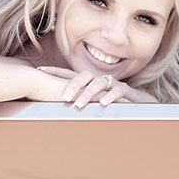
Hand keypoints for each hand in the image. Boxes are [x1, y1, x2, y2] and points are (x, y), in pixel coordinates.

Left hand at [36, 67, 154, 107]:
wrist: (138, 102)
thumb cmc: (111, 102)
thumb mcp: (92, 100)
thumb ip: (77, 100)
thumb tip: (55, 108)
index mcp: (89, 81)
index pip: (70, 73)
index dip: (55, 71)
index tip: (40, 70)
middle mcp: (99, 79)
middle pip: (83, 76)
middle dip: (72, 86)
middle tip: (64, 98)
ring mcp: (112, 83)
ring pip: (98, 83)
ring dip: (88, 94)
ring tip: (80, 104)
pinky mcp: (125, 90)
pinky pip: (117, 91)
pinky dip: (110, 97)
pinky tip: (103, 104)